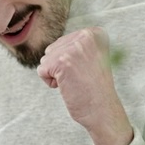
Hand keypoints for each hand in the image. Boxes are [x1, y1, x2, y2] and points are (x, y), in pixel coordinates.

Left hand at [37, 27, 133, 144]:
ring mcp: (74, 48)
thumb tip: (52, 46)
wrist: (103, 111)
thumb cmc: (95, 88)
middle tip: (81, 78)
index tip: (87, 70)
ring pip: (46, 59)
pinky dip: (50, 82)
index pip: (64, 42)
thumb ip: (76, 46)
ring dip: (56, 74)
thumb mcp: (91, 58)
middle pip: (53, 49)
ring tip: (75, 82)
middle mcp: (86, 36)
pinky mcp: (61, 62)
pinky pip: (42, 70)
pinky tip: (67, 87)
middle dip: (60, 67)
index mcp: (95, 33)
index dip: (70, 60)